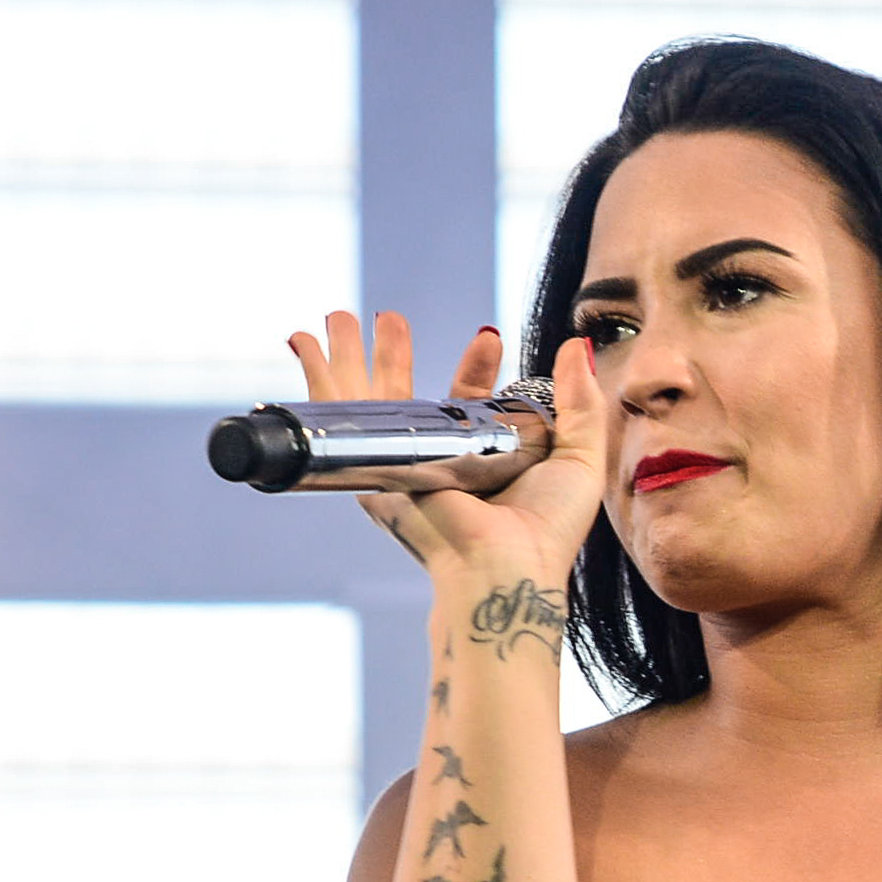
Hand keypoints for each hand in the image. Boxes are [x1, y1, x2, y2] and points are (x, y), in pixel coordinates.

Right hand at [287, 309, 607, 582]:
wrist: (504, 564)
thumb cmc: (546, 527)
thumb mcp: (578, 457)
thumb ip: (579, 401)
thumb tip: (574, 346)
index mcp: (482, 458)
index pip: (469, 401)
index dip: (475, 366)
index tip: (488, 335)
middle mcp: (438, 462)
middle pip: (406, 396)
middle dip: (390, 356)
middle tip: (386, 317)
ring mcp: (403, 465)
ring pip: (367, 399)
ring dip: (350, 356)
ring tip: (339, 316)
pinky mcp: (376, 467)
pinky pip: (339, 413)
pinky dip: (318, 376)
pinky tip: (302, 342)